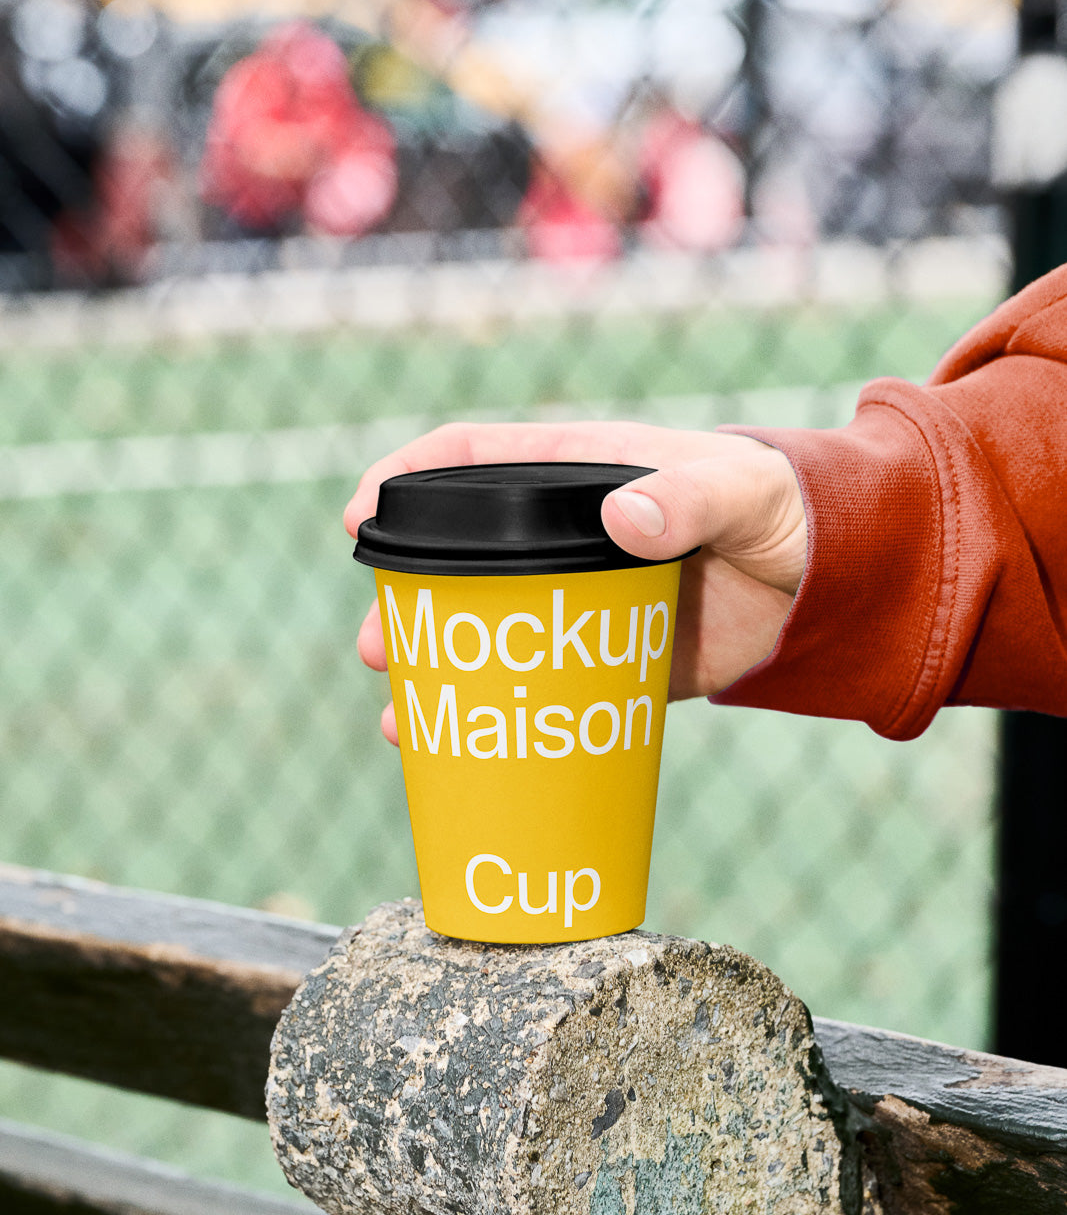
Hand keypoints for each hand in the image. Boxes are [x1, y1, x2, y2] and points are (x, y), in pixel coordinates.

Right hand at [345, 421, 805, 744]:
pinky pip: (539, 690)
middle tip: (376, 648)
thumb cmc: (791, 510)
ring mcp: (583, 601)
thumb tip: (626, 520)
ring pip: (488, 631)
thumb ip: (694, 498)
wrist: (838, 584)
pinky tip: (460, 756)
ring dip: (437, 670)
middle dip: (405, 601)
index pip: (471, 458)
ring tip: (401, 717)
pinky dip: (497, 720)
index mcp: (583, 472)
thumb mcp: (747, 493)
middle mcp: (567, 535)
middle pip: (459, 559)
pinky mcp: (611, 661)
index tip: (359, 519)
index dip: (405, 478)